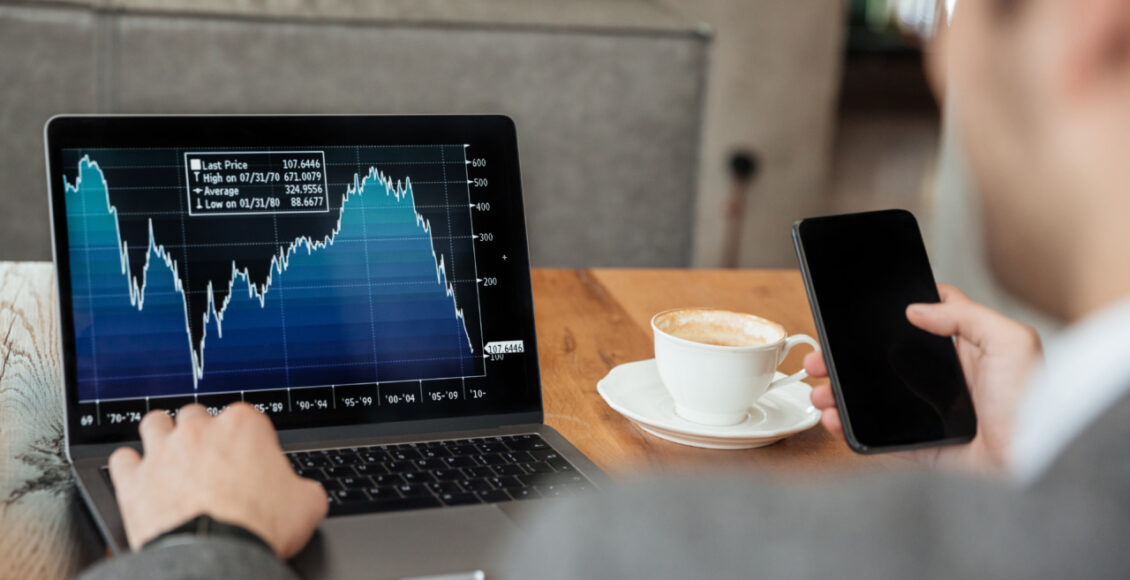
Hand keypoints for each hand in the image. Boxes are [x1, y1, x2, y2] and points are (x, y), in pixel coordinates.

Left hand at [107, 403, 327, 557]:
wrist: (218, 556)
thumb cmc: (260, 528)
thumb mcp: (307, 504)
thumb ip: (304, 486)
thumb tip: (304, 492)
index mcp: (245, 427)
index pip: (246, 417)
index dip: (248, 439)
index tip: (250, 458)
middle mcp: (200, 430)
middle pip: (197, 414)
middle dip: (202, 432)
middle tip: (210, 458)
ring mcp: (163, 451)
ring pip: (155, 423)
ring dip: (162, 435)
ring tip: (170, 454)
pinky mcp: (134, 478)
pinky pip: (122, 458)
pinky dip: (130, 467)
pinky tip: (140, 478)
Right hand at [806, 284, 1043, 475]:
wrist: (1037, 462)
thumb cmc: (1037, 401)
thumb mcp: (1011, 341)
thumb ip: (966, 316)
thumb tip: (917, 308)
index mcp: (963, 351)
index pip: (918, 325)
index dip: (886, 317)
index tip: (854, 314)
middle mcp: (941, 380)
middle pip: (881, 362)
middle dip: (845, 359)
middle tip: (820, 357)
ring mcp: (927, 413)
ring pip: (871, 398)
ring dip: (838, 393)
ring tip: (820, 391)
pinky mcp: (920, 444)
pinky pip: (877, 434)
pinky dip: (849, 427)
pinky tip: (833, 418)